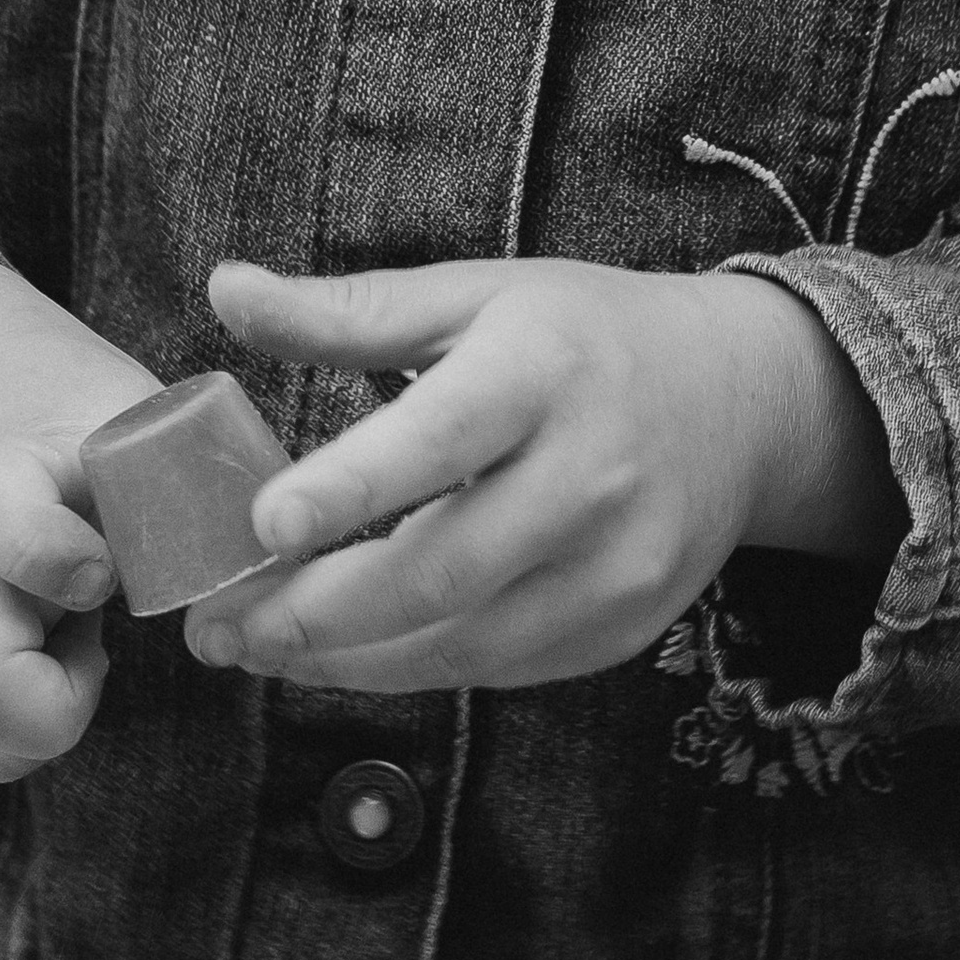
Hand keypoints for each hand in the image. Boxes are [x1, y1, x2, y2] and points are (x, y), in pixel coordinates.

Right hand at [0, 245, 157, 781]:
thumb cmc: (56, 409)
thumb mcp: (134, 418)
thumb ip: (204, 502)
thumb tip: (274, 602)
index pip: (9, 533)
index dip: (63, 562)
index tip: (102, 566)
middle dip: (53, 706)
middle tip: (89, 643)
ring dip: (32, 715)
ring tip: (56, 629)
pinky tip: (19, 637)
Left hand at [186, 255, 898, 693]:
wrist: (740, 403)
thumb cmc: (582, 338)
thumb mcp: (475, 296)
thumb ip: (349, 311)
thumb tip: (226, 290)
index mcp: (546, 371)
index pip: (443, 437)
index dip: (353, 486)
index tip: (265, 522)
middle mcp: (593, 477)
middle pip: (443, 569)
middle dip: (316, 612)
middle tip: (219, 625)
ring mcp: (616, 567)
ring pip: (461, 643)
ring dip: (344, 659)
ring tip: (253, 646)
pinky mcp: (620, 629)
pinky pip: (493, 670)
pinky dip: (405, 668)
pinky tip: (339, 652)